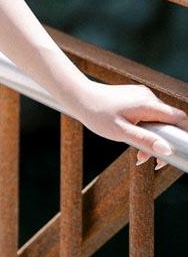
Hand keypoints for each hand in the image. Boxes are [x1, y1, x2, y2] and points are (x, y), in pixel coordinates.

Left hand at [68, 80, 187, 166]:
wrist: (79, 96)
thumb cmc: (97, 114)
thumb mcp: (121, 132)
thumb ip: (145, 140)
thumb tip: (168, 149)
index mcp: (147, 104)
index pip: (178, 118)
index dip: (182, 136)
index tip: (174, 153)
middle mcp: (148, 96)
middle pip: (168, 122)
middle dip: (163, 143)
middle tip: (150, 161)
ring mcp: (141, 95)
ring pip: (158, 119)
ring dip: (152, 138)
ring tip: (138, 154)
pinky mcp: (135, 97)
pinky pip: (148, 114)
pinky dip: (145, 129)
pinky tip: (133, 139)